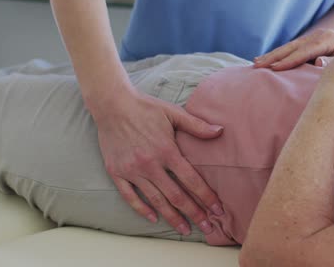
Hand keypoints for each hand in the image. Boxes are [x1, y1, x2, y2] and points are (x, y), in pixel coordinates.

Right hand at [93, 89, 224, 235]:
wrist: (112, 104)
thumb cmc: (146, 107)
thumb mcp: (173, 113)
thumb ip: (197, 125)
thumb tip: (220, 131)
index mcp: (167, 150)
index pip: (191, 180)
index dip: (206, 196)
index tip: (218, 209)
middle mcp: (150, 164)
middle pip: (176, 196)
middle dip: (194, 213)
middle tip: (207, 227)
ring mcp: (132, 170)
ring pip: (156, 200)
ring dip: (171, 217)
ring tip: (184, 229)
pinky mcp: (117, 172)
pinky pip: (130, 196)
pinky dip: (142, 209)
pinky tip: (153, 218)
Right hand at [253, 28, 333, 70]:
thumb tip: (317, 62)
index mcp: (330, 39)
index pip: (305, 51)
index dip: (289, 60)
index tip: (274, 69)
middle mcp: (320, 35)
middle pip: (293, 46)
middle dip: (274, 56)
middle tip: (257, 65)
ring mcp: (315, 38)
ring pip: (290, 46)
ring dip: (273, 55)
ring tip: (256, 62)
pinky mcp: (312, 43)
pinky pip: (292, 49)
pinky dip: (279, 54)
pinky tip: (267, 60)